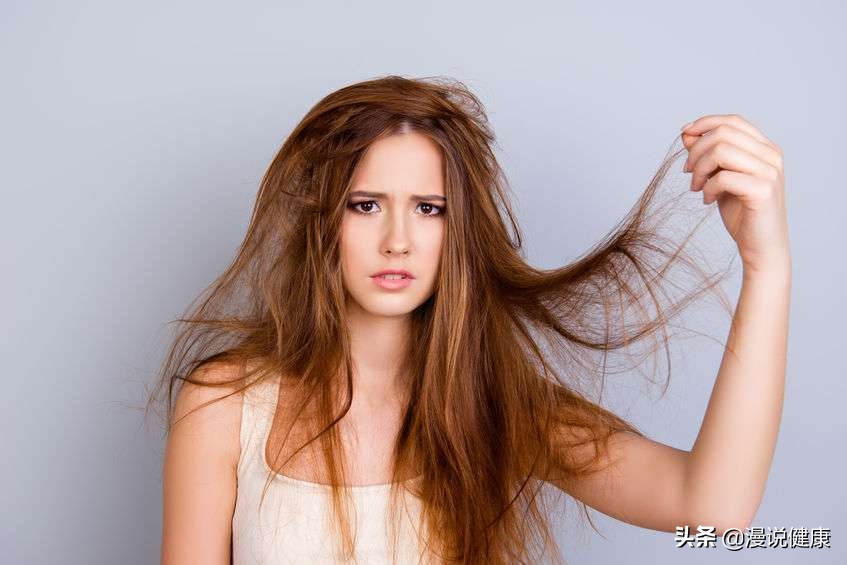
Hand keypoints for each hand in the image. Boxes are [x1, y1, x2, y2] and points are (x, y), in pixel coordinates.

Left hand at [681, 114, 789, 273]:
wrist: (761, 247)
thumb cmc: (741, 212)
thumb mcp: (720, 178)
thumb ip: (708, 155)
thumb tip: (686, 134)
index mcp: (765, 148)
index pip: (732, 121)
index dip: (705, 123)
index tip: (684, 135)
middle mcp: (771, 156)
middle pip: (723, 133)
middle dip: (696, 150)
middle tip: (687, 172)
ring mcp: (770, 172)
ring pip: (721, 151)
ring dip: (699, 169)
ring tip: (695, 187)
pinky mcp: (763, 191)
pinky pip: (723, 177)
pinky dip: (708, 187)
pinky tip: (707, 201)